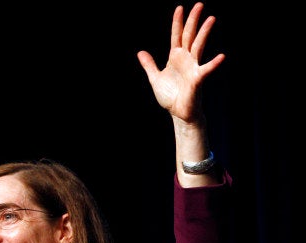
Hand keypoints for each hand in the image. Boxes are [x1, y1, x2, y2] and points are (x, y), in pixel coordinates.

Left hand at [137, 2, 223, 123]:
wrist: (178, 113)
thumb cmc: (170, 96)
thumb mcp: (155, 78)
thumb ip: (149, 65)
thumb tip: (140, 52)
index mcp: (175, 57)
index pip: (176, 36)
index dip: (177, 22)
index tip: (179, 8)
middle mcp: (186, 59)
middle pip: (189, 35)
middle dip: (193, 21)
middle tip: (199, 4)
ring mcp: (193, 67)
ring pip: (199, 46)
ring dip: (204, 33)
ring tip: (211, 18)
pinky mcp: (197, 79)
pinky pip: (206, 69)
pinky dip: (213, 64)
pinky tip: (221, 57)